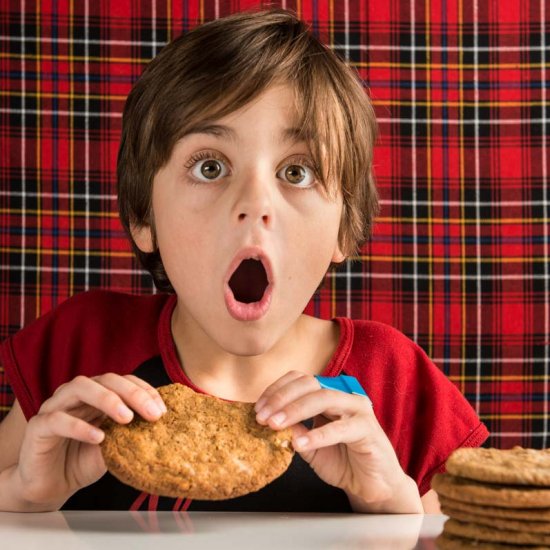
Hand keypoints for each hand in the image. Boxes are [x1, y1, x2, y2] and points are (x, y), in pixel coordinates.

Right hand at [14, 374, 166, 509]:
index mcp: (97, 395)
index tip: (162, 411)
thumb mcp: (114, 447)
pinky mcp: (37, 427)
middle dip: (132, 393)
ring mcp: (55, 407)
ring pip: (79, 388)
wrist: (49, 487)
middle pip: (106, 380)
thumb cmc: (82, 461)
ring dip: (107, 399)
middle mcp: (76, 395)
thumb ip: (130, 434)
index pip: (124, 381)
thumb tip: (161, 429)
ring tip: (127, 418)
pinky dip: (79, 426)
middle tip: (152, 414)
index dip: (145, 391)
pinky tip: (98, 437)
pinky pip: (57, 419)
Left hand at [255, 371, 421, 512]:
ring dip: (295, 410)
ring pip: (323, 398)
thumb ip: (294, 431)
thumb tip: (270, 420)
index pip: (300, 380)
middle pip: (309, 384)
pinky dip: (317, 435)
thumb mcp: (309, 446)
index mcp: (328, 396)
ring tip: (275, 426)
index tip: (258, 408)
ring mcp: (357, 410)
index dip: (277, 390)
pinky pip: (340, 428)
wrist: (372, 486)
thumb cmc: (343, 461)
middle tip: (262, 417)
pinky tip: (299, 444)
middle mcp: (343, 396)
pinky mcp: (367, 428)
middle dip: (282, 398)